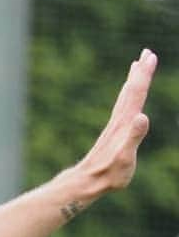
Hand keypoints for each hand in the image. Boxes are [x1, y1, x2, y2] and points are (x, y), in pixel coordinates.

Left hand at [74, 49, 155, 196]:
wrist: (86, 184)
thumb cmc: (108, 175)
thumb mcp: (124, 158)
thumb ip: (133, 137)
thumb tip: (142, 116)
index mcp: (125, 125)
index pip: (137, 94)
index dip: (144, 76)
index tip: (150, 57)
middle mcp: (119, 123)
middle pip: (131, 92)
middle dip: (140, 72)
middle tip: (147, 52)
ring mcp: (114, 128)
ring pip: (125, 99)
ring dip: (133, 81)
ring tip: (136, 66)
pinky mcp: (112, 135)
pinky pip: (121, 109)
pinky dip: (126, 97)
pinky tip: (126, 95)